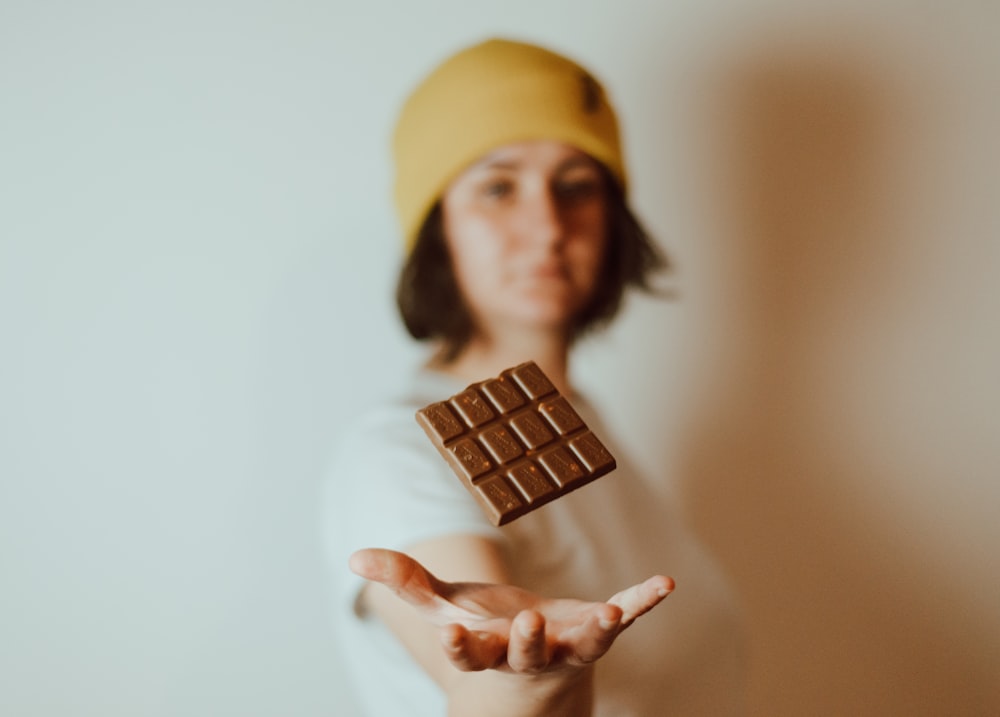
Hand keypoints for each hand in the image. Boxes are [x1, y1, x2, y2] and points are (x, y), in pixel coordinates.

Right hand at [349, 547, 673, 674]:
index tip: (452, 632)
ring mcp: (568, 645)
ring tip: (612, 616)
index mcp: (485, 648)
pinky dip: (644, 601)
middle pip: (526, 651)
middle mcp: (527, 652)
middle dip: (527, 640)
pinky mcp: (597, 630)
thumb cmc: (482, 630)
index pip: (468, 650)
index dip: (459, 643)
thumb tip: (353, 557)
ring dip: (598, 630)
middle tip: (529, 623)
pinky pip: (625, 616)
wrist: (533, 668)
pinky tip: (665, 583)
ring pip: (583, 643)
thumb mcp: (442, 606)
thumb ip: (404, 580)